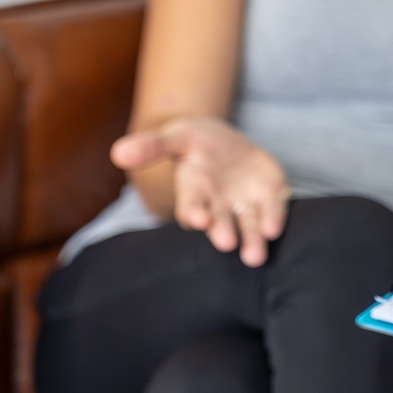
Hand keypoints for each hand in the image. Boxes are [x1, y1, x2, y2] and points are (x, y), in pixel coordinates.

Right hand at [111, 117, 289, 266]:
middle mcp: (218, 205)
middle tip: (226, 243)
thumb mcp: (174, 136)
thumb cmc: (194, 142)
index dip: (193, 212)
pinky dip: (274, 220)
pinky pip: (272, 212)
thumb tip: (118, 152)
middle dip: (223, 232)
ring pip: (248, 227)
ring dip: (252, 241)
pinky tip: (274, 229)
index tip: (197, 219)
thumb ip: (150, 146)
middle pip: (220, 222)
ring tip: (254, 256)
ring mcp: (244, 203)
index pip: (191, 206)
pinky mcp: (269, 198)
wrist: (224, 143)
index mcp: (193, 191)